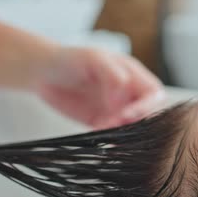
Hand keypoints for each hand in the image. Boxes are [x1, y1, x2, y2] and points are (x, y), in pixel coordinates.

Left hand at [33, 47, 165, 128]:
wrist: (44, 73)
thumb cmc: (70, 58)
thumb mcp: (93, 58)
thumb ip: (112, 72)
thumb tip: (124, 89)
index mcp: (133, 75)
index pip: (154, 94)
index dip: (147, 106)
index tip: (127, 114)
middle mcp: (129, 94)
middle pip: (148, 113)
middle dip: (136, 122)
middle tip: (113, 122)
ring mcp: (117, 109)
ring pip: (132, 126)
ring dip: (123, 131)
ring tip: (102, 126)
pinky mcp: (103, 122)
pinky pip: (114, 134)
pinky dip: (110, 138)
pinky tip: (96, 131)